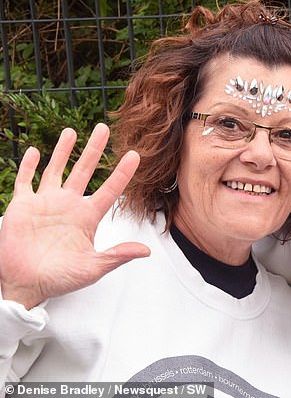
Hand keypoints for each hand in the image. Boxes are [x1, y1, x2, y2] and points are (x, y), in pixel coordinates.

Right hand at [0, 124, 149, 308]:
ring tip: (72, 131)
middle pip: (84, 170)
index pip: (110, 189)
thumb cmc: (60, 279)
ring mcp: (45, 203)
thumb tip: (147, 251)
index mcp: (87, 217)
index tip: (135, 155)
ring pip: (56, 169)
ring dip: (63, 150)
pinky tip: (33, 150)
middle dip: (94, 149)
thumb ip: (116, 256)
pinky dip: (28, 166)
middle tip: (104, 127)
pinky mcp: (22, 206)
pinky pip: (25, 181)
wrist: (25, 285)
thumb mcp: (92, 268)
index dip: (122, 172)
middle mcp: (69, 205)